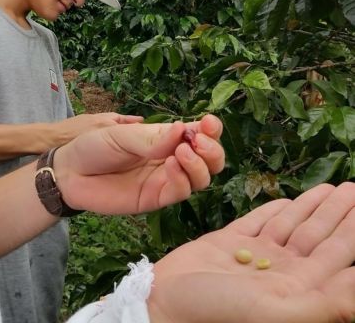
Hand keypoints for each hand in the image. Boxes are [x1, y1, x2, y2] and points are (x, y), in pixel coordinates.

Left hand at [55, 115, 223, 213]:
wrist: (70, 172)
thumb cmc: (94, 146)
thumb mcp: (121, 134)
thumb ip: (152, 137)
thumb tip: (184, 130)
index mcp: (165, 137)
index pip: (199, 134)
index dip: (211, 130)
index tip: (210, 123)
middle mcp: (170, 158)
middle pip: (209, 160)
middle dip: (213, 151)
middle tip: (199, 141)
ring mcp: (164, 180)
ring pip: (201, 178)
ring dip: (200, 165)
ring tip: (182, 152)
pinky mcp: (155, 199)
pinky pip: (180, 193)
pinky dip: (182, 179)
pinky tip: (170, 165)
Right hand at [148, 182, 354, 322]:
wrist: (164, 302)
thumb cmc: (217, 311)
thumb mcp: (274, 311)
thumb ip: (325, 302)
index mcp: (296, 289)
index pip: (336, 255)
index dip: (352, 230)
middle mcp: (280, 272)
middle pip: (318, 237)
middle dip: (339, 214)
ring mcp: (255, 257)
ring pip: (293, 227)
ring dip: (313, 207)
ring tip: (333, 189)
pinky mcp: (230, 244)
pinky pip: (260, 222)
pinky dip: (276, 210)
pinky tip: (290, 200)